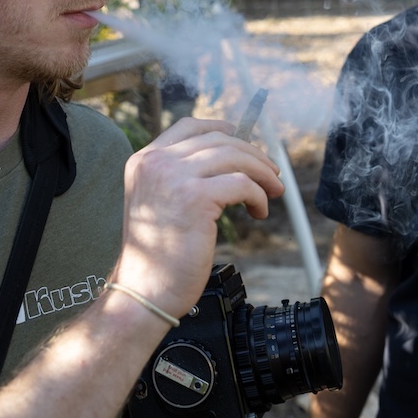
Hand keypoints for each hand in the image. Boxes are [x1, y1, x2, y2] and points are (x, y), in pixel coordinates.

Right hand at [111, 117, 283, 320]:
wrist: (144, 291)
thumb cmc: (155, 258)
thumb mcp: (156, 204)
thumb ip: (177, 178)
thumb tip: (225, 161)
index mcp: (143, 161)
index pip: (187, 126)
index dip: (219, 128)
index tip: (241, 137)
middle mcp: (155, 162)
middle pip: (217, 140)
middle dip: (252, 154)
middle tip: (271, 173)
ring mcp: (174, 177)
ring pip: (234, 157)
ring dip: (261, 172)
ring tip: (273, 191)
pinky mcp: (195, 197)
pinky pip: (242, 183)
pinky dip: (258, 196)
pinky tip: (258, 212)